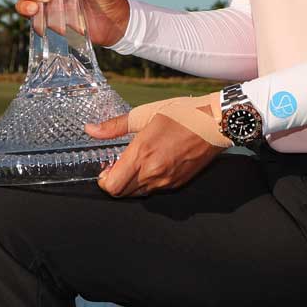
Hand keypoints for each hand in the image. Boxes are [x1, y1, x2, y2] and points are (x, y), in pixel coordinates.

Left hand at [86, 95, 228, 196]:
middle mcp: (153, 173)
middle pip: (122, 193)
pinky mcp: (178, 183)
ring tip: (137, 163)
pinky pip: (155, 190)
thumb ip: (115, 126)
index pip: (112, 186)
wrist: (215, 123)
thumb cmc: (182, 114)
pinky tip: (153, 164)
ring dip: (132, 183)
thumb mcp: (145, 113)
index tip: (107, 167)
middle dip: (115, 182)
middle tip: (118, 165)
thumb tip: (91, 130)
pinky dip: (148, 182)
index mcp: (142, 155)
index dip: (104, 180)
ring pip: (138, 193)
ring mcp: (167, 181)